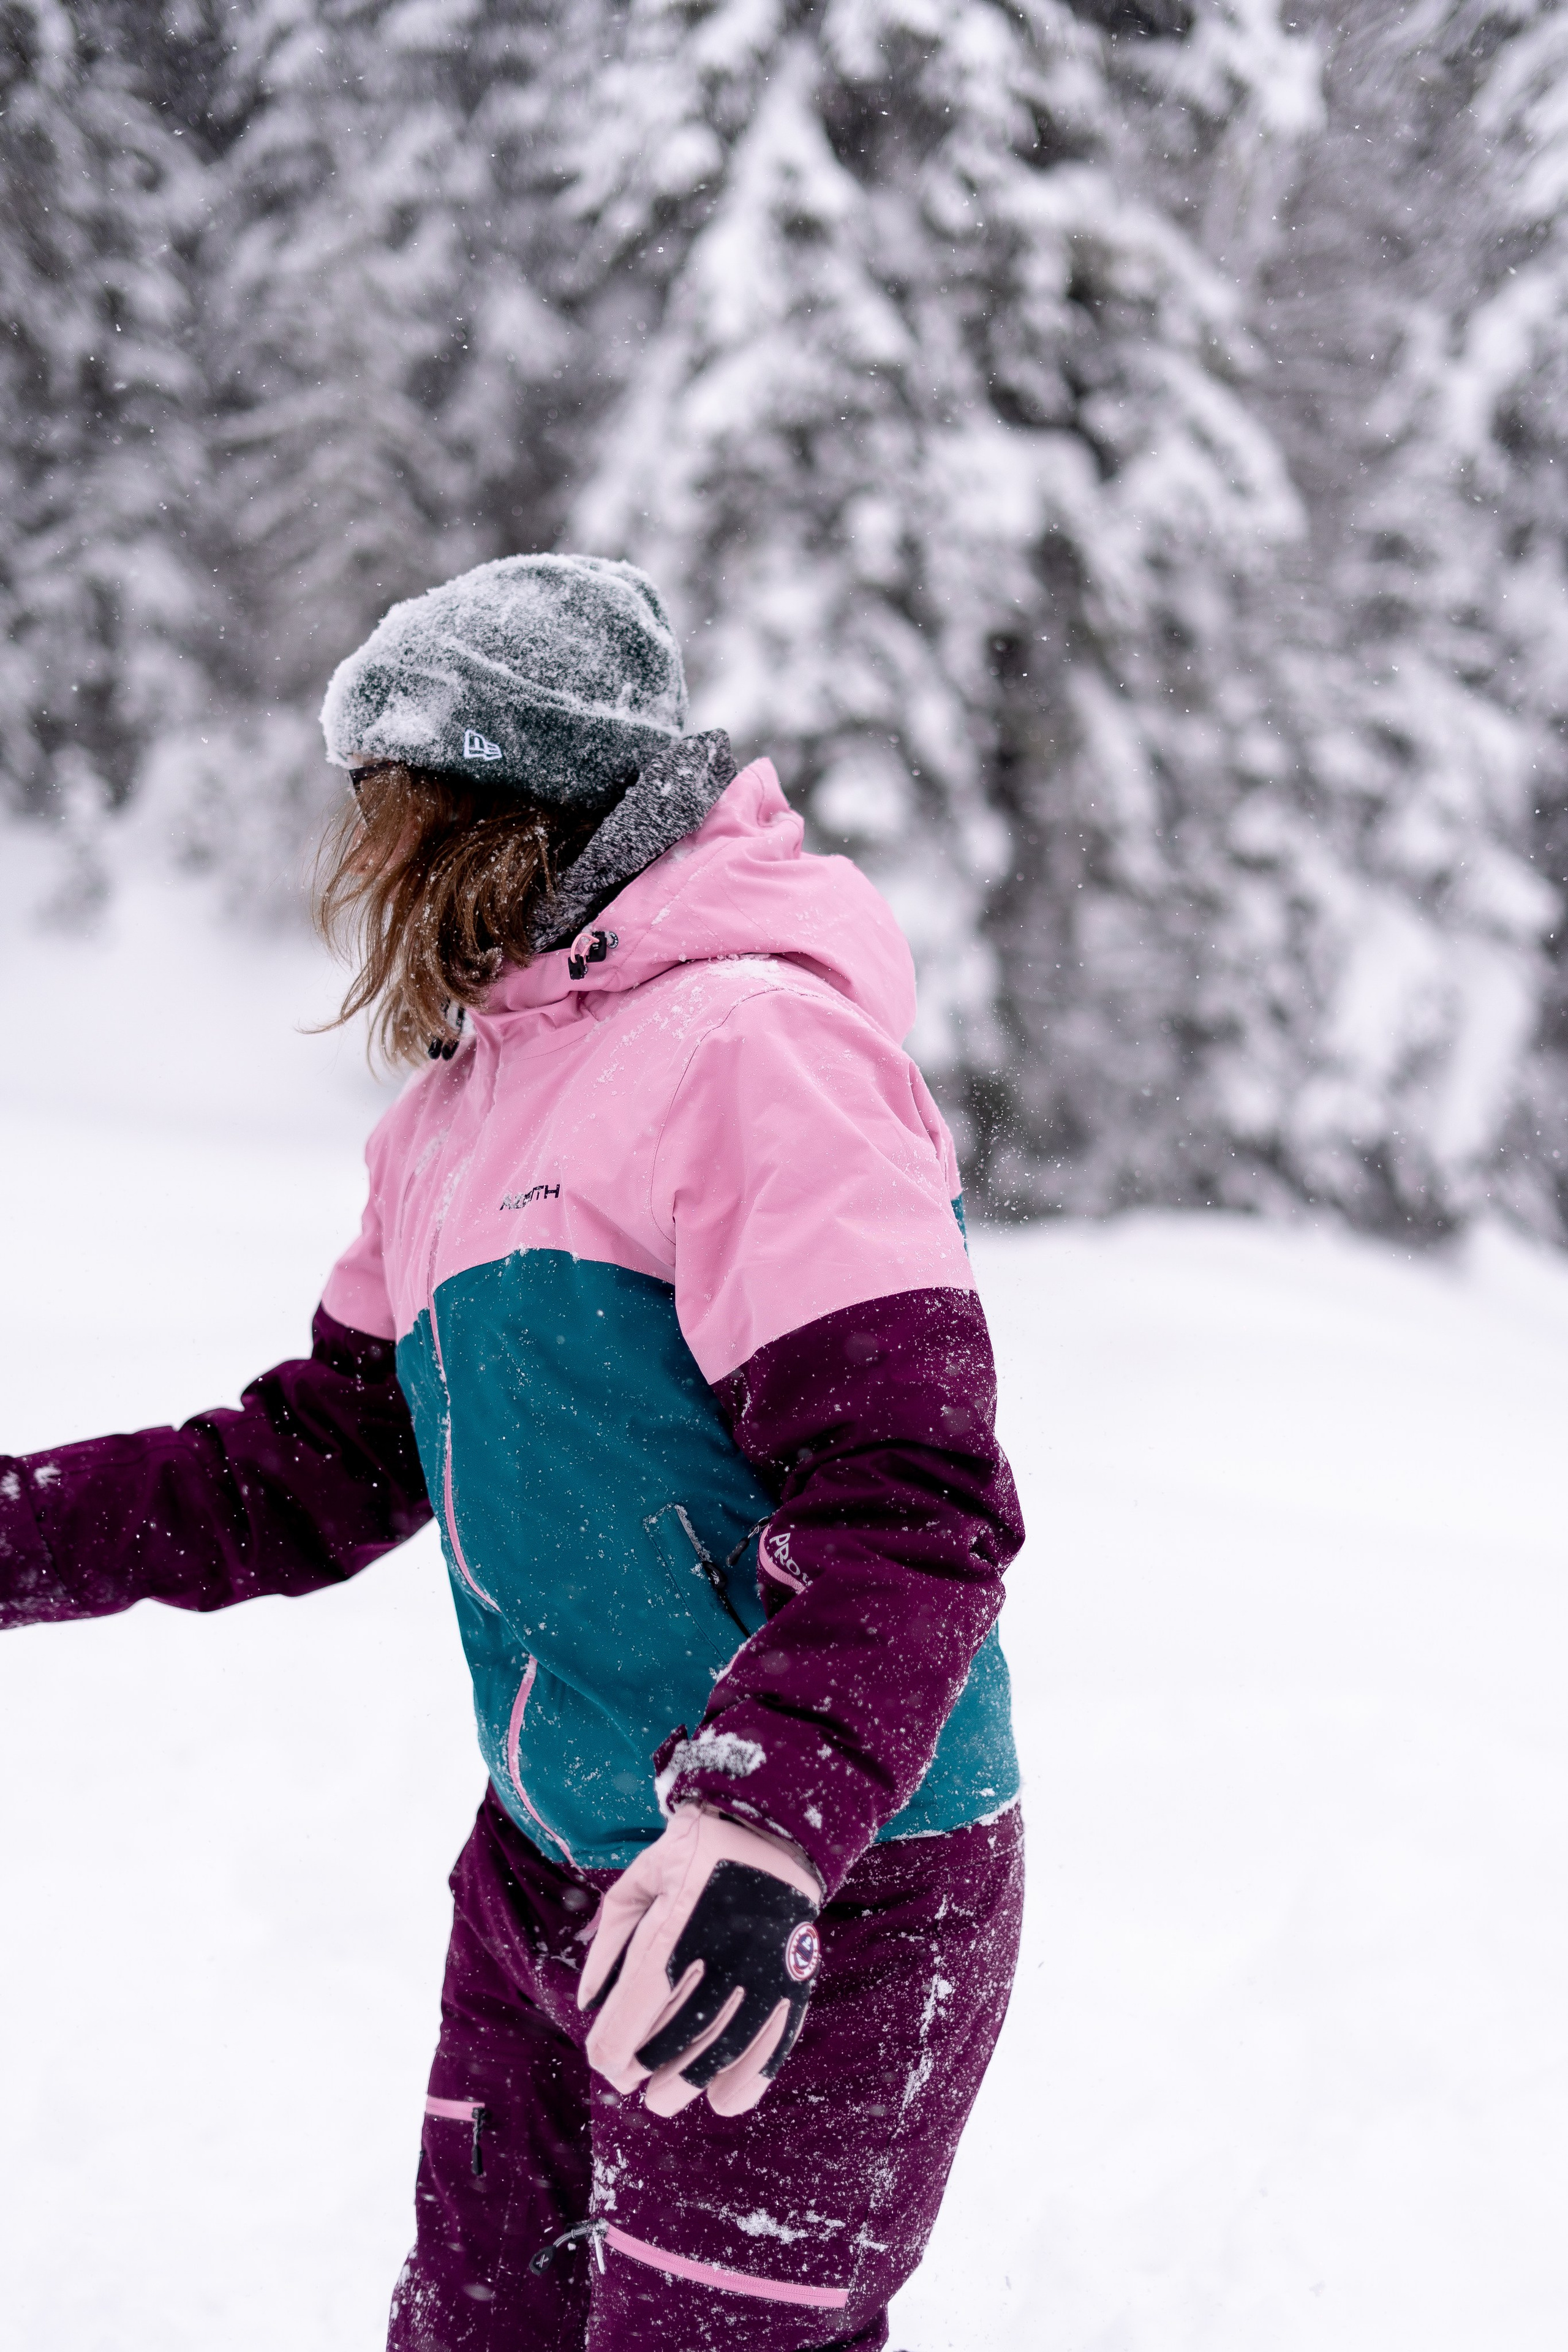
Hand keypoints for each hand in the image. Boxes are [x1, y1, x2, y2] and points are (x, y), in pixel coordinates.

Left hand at [578, 1805, 822, 2116]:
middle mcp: (720, 1952)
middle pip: (674, 2038)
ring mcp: (761, 1967)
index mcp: (674, 1926)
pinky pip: (773, 2041)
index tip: (605, 2063)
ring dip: (688, 2082)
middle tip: (632, 2081)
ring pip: (720, 2048)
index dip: (613, 2050)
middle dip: (645, 2068)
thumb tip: (589, 2003)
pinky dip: (748, 2078)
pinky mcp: (793, 1975)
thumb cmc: (695, 1849)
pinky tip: (723, 2100)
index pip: (634, 2012)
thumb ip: (611, 1940)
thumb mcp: (641, 1878)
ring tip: (664, 2099)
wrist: (772, 1821)